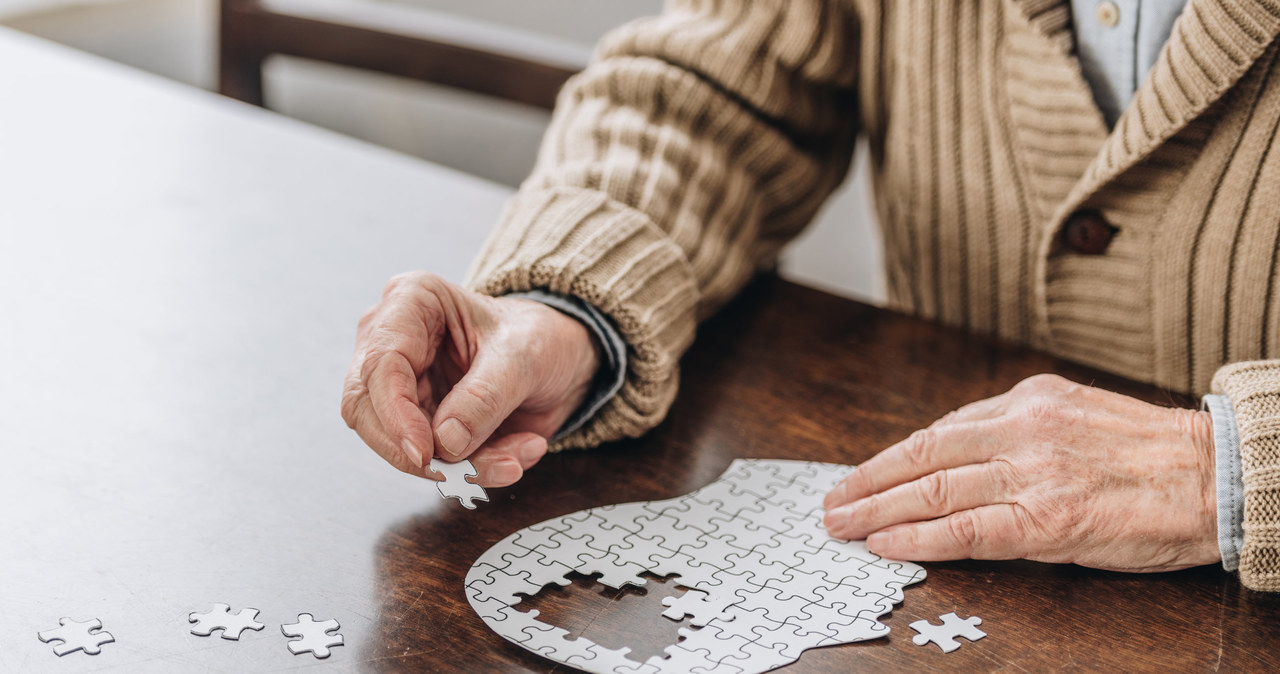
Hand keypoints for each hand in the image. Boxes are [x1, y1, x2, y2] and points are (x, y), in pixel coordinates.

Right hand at [341, 272, 600, 486]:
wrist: (560, 357)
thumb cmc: (538, 336)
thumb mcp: (525, 356)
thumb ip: (486, 396)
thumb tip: (445, 441)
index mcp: (412, 301)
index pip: (380, 364)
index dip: (395, 415)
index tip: (425, 453)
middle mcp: (393, 341)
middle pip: (367, 410)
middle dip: (417, 451)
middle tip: (465, 472)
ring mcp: (401, 385)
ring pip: (397, 444)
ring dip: (456, 466)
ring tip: (512, 460)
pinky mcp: (417, 421)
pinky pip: (429, 461)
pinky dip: (472, 470)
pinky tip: (514, 456)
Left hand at [823, 374, 1219, 572]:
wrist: (1215, 475)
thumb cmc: (1149, 452)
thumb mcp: (1074, 414)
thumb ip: (1015, 429)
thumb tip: (955, 452)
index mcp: (1026, 400)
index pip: (938, 431)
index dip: (889, 458)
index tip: (858, 474)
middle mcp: (1020, 430)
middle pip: (921, 457)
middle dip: (866, 482)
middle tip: (831, 503)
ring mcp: (1031, 474)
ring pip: (932, 491)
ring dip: (877, 510)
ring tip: (843, 525)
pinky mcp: (1047, 520)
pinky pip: (966, 530)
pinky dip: (918, 538)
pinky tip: (887, 544)